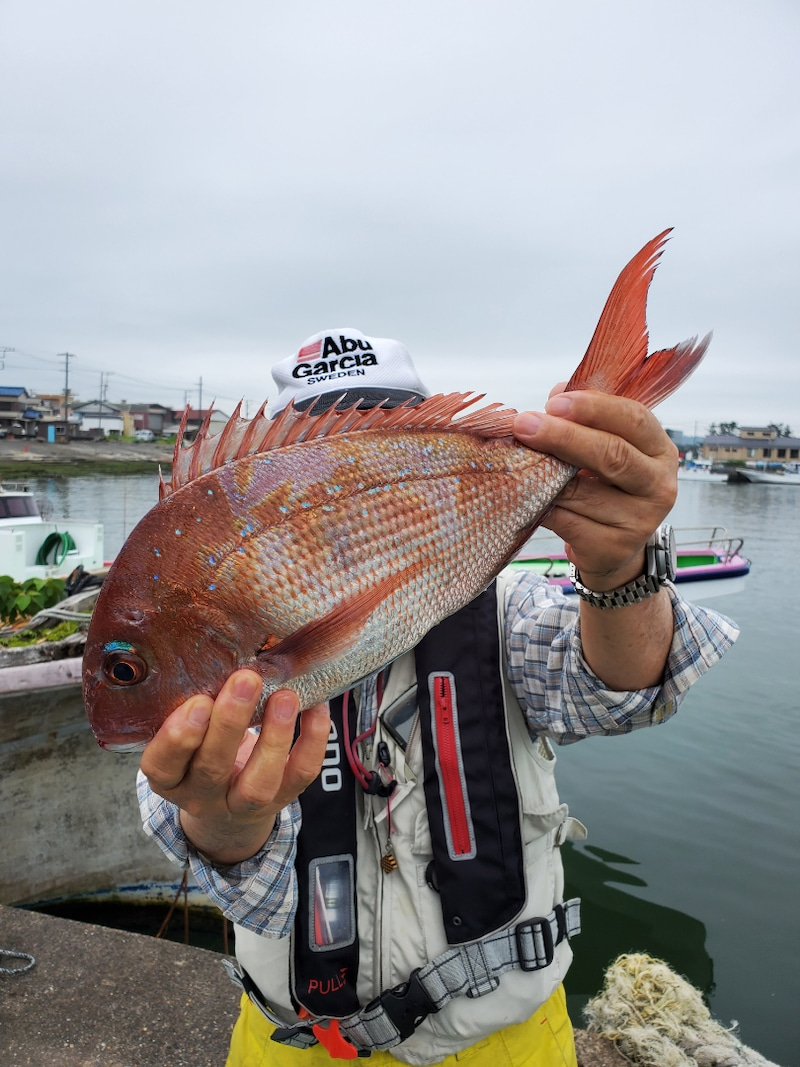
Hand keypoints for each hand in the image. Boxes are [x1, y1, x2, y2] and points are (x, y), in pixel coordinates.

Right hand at [139, 670, 330, 864]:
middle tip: (246, 680)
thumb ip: (194, 708)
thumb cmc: (202, 755)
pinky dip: (313, 740)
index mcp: (170, 778)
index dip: (177, 737)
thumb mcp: (187, 736)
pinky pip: (300, 775)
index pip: (161, 765)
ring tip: (285, 696)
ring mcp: (243, 805)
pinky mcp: (281, 800)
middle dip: (229, 723)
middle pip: (211, 769)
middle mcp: (202, 797)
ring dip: (274, 738)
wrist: (227, 813)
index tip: (197, 701)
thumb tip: (221, 654)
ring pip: (258, 783)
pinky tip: (315, 707)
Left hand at [513, 389, 677, 590]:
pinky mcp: (614, 547)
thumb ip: (584, 418)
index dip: (593, 407)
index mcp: (660, 449)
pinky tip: (528, 498)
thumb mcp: (602, 446)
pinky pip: (567, 522)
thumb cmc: (603, 485)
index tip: (553, 403)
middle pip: (612, 454)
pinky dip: (542, 508)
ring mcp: (641, 520)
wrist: (612, 546)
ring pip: (581, 492)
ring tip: (518, 462)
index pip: (634, 419)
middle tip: (524, 424)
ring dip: (543, 476)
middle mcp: (660, 484)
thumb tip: (556, 394)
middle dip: (563, 436)